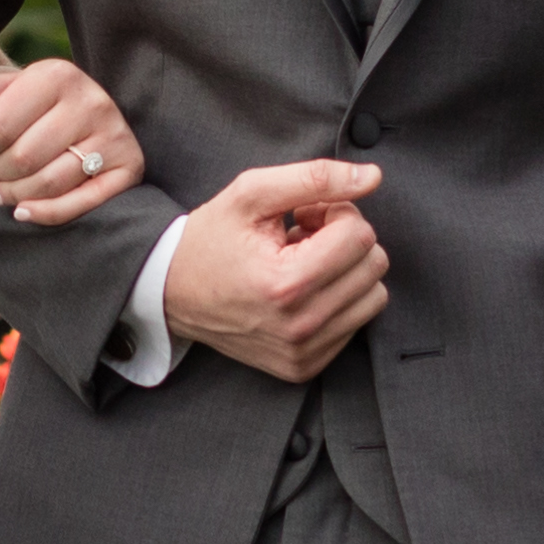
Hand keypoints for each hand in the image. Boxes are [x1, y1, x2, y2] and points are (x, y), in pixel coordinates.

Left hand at [0, 58, 145, 226]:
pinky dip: (45, 214)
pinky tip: (23, 211)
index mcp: (57, 74)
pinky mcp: (129, 167)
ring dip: (16, 195)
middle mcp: (92, 100)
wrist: (80, 114)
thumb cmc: (27, 106)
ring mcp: (114, 135)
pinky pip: (82, 204)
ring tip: (3, 191)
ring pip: (50, 183)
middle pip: (23, 158)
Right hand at [163, 160, 387, 383]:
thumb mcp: (252, 193)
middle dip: (344, 241)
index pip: (360, 235)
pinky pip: (355, 323)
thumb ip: (315, 179)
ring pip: (373, 296)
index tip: (304, 217)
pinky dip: (336, 300)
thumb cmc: (211, 238)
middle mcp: (299, 326)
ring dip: (344, 272)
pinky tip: (300, 290)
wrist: (170, 292)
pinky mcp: (304, 366)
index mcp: (286, 284)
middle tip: (303, 238)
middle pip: (373, 265)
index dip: (335, 214)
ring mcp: (302, 352)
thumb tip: (372, 177)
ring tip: (303, 264)